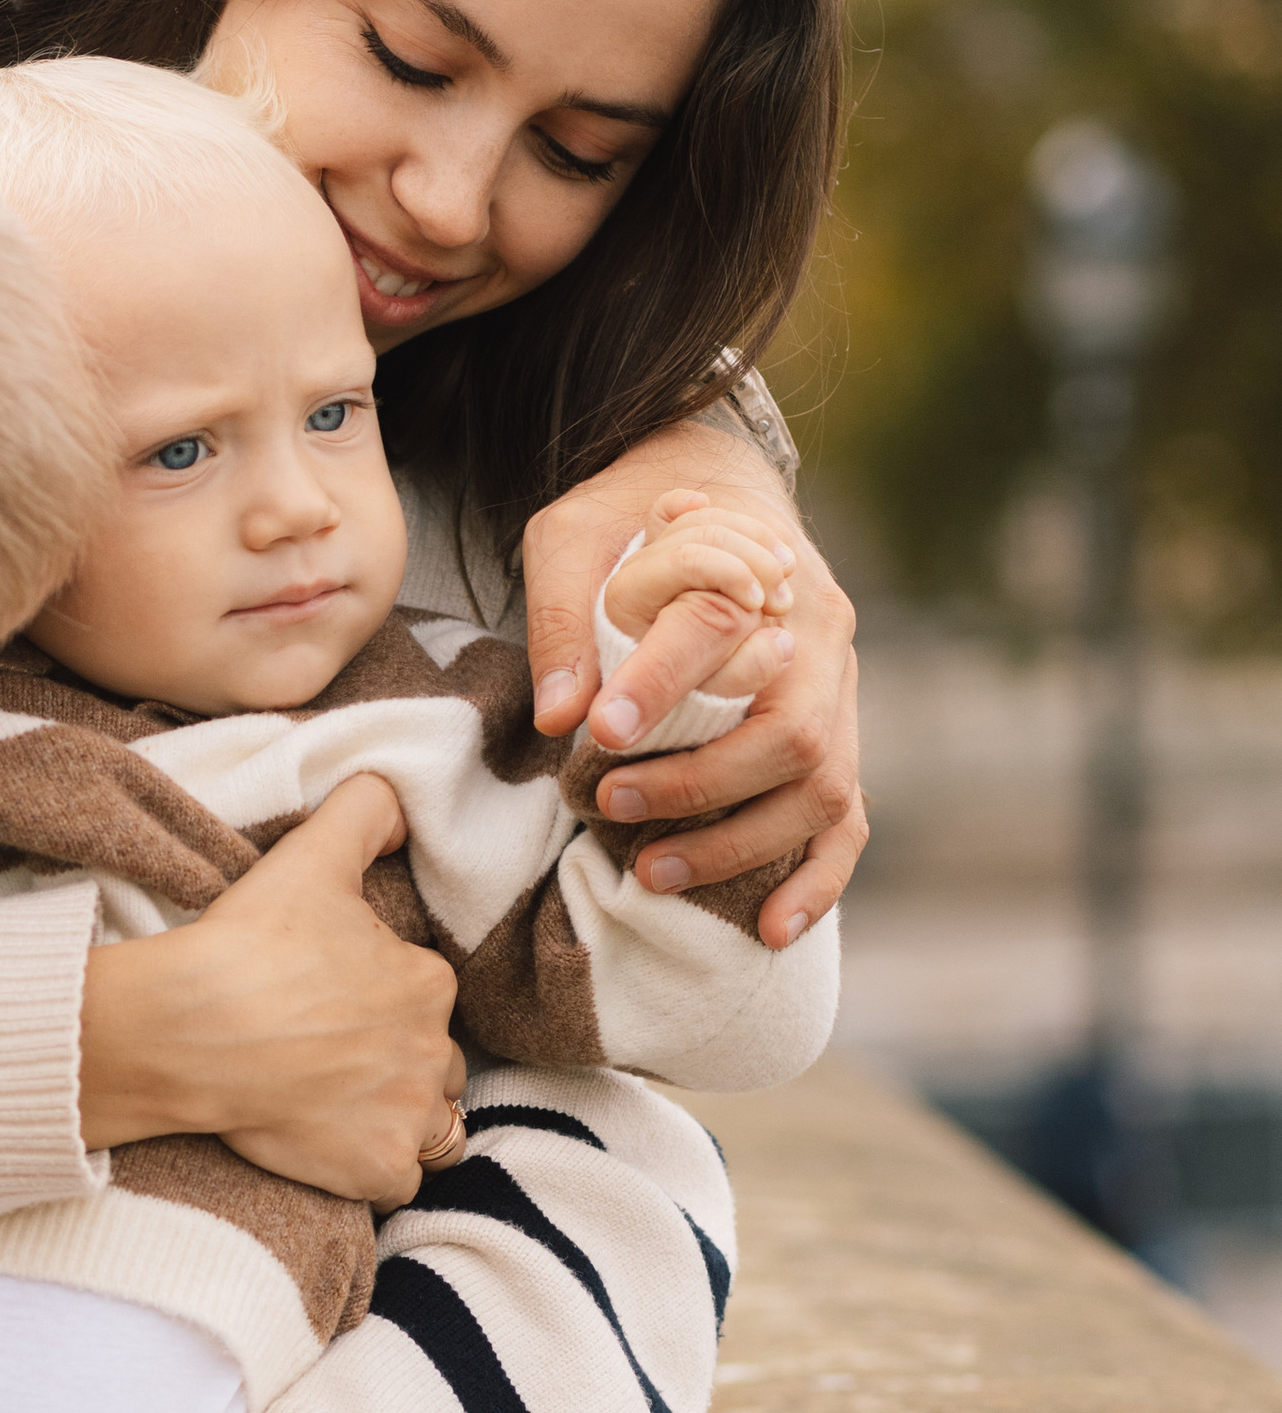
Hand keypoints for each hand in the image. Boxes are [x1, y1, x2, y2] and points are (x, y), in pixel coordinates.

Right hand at [79, 774, 463, 1203]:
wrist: (194, 1027)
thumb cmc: (251, 943)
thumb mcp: (311, 855)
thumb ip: (364, 811)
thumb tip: (397, 799)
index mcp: (426, 979)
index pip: (422, 995)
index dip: (379, 998)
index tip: (327, 1002)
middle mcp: (433, 1051)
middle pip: (433, 1062)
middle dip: (396, 1061)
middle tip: (328, 1055)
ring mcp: (407, 1116)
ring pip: (432, 1125)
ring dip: (400, 1115)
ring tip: (341, 1104)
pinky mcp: (377, 1169)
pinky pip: (398, 1178)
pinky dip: (371, 1168)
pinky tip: (329, 1146)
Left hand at [523, 420, 864, 950]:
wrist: (710, 485)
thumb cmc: (633, 511)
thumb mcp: (577, 530)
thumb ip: (565, 609)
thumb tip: (563, 717)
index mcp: (759, 570)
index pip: (722, 633)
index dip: (661, 688)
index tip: (598, 733)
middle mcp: (816, 634)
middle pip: (789, 734)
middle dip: (699, 788)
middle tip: (611, 807)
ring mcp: (838, 689)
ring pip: (825, 788)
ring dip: (742, 844)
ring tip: (654, 872)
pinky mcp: (837, 733)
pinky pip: (850, 818)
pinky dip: (816, 878)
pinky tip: (769, 928)